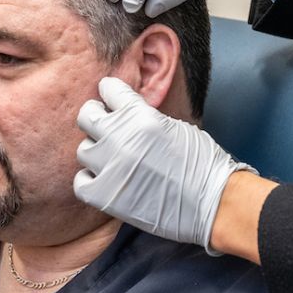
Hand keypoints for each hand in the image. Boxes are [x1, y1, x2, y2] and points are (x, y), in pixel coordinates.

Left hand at [74, 77, 254, 253]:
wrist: (212, 202)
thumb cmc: (202, 163)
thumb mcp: (175, 126)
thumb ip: (145, 117)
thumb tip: (125, 114)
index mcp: (141, 115)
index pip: (109, 89)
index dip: (111, 93)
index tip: (113, 99)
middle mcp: (121, 137)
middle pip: (87, 115)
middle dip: (96, 117)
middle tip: (106, 126)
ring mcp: (110, 167)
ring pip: (84, 149)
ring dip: (97, 151)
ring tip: (113, 158)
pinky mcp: (105, 196)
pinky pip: (81, 181)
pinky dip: (91, 179)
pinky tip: (107, 179)